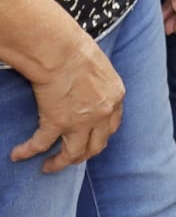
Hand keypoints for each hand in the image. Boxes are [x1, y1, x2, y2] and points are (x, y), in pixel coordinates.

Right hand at [11, 29, 123, 172]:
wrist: (61, 51)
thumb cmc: (79, 49)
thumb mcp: (102, 68)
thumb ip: (100, 84)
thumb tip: (88, 88)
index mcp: (116, 97)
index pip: (112, 125)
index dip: (101, 135)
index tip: (90, 139)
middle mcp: (103, 113)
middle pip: (96, 145)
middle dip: (84, 154)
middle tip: (71, 158)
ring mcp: (81, 121)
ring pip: (73, 154)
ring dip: (60, 163)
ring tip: (48, 167)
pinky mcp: (57, 123)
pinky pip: (40, 145)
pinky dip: (28, 152)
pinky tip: (18, 154)